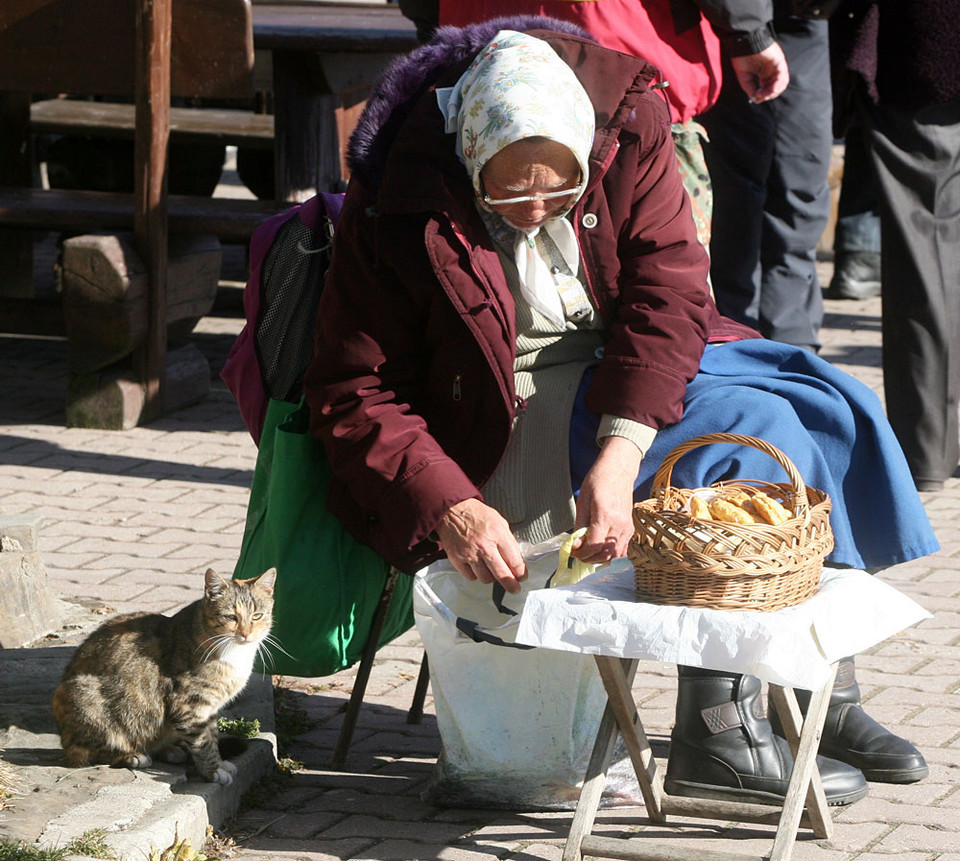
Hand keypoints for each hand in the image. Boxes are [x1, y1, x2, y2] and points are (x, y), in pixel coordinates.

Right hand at [434, 498, 527, 593]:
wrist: (452, 511)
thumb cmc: (476, 514)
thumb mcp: (499, 521)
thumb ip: (508, 540)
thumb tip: (515, 558)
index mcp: (498, 534)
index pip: (515, 561)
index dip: (521, 573)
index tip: (522, 577)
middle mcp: (484, 546)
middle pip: (502, 574)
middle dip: (511, 585)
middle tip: (514, 588)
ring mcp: (470, 554)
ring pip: (486, 579)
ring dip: (491, 577)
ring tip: (491, 570)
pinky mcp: (457, 559)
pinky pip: (471, 577)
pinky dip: (475, 575)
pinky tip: (477, 566)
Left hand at [572, 436, 641, 563]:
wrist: (618, 470)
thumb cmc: (598, 481)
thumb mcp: (582, 501)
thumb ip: (579, 525)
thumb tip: (576, 544)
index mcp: (605, 515)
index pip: (594, 545)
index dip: (581, 553)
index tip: (573, 551)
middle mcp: (619, 523)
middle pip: (605, 554)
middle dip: (589, 558)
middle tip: (578, 554)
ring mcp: (627, 527)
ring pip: (615, 555)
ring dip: (600, 559)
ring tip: (588, 553)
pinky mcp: (631, 528)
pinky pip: (623, 549)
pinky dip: (611, 554)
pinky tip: (600, 549)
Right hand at [730, 42, 789, 102]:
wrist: (743, 43)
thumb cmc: (741, 57)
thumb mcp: (744, 77)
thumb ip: (749, 88)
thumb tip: (754, 98)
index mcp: (764, 72)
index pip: (768, 87)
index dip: (763, 95)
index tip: (755, 99)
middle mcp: (772, 69)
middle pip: (776, 87)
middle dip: (768, 95)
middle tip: (759, 97)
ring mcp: (776, 65)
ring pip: (782, 83)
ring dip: (774, 92)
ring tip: (765, 95)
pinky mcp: (779, 61)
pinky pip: (782, 75)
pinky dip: (778, 85)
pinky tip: (771, 90)